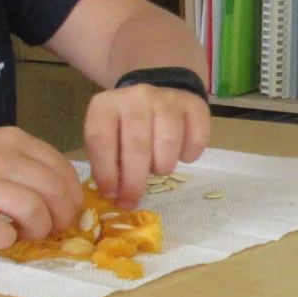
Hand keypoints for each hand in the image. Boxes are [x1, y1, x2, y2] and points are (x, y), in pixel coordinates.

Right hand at [0, 127, 81, 247]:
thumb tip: (64, 193)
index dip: (72, 194)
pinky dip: (7, 240)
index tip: (67, 210)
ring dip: (39, 229)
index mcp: (10, 140)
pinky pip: (1, 232)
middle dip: (62, 216)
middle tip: (51, 228)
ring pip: (35, 210)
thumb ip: (23, 163)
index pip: (62, 168)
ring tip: (25, 233)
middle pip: (55, 190)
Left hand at [82, 85, 208, 206]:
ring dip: (163, 166)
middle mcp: (136, 96)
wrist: (157, 98)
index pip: (101, 139)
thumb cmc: (126, 127)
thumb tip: (114, 195)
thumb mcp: (108, 138)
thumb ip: (106, 163)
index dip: (106, 171)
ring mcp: (167, 98)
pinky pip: (196, 138)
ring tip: (158, 169)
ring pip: (168, 141)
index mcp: (107, 105)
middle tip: (133, 200)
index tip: (112, 195)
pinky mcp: (193, 104)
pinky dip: (188, 155)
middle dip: (134, 181)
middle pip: (136, 144)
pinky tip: (180, 155)